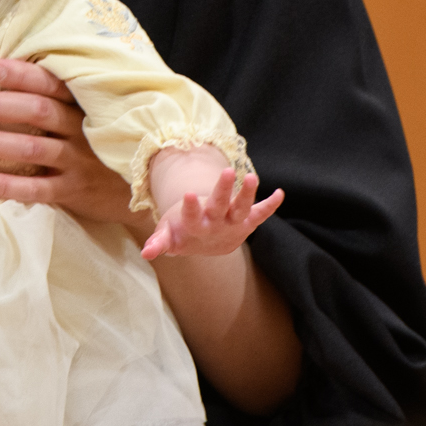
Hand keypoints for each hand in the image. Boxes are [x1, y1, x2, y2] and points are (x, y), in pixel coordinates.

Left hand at [0, 59, 135, 228]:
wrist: (145, 189)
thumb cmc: (104, 145)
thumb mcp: (92, 116)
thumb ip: (60, 100)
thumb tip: (6, 77)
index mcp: (83, 106)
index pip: (51, 84)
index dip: (21, 75)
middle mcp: (81, 130)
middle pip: (35, 111)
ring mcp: (78, 162)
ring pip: (30, 148)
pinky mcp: (73, 191)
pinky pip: (35, 188)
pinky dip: (4, 185)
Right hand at [140, 162, 285, 261]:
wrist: (206, 245)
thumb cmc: (181, 233)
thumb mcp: (167, 236)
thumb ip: (158, 243)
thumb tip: (145, 254)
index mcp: (195, 228)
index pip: (192, 218)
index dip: (191, 208)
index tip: (189, 194)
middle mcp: (217, 226)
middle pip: (220, 208)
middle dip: (223, 190)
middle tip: (227, 171)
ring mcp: (233, 224)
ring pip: (242, 209)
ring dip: (248, 194)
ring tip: (252, 177)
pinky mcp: (246, 222)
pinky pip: (260, 214)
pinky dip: (271, 205)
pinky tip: (281, 193)